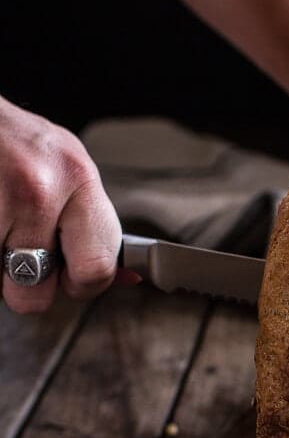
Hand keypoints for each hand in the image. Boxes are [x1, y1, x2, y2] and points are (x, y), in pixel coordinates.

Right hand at [0, 96, 124, 312]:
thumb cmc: (20, 143)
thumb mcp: (70, 170)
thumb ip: (95, 225)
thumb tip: (128, 277)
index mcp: (78, 179)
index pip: (96, 268)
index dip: (82, 285)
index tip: (71, 277)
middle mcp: (38, 191)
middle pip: (35, 294)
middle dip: (29, 287)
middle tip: (27, 257)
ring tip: (3, 229)